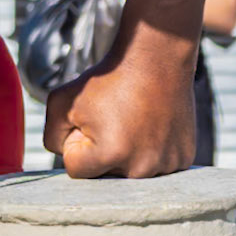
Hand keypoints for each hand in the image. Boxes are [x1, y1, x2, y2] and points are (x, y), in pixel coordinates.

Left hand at [43, 45, 195, 178]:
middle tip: (114, 120)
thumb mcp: (61, 102)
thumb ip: (51, 137)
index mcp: (110, 154)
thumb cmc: (108, 79)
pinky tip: (151, 128)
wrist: (156, 60)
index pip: (76, 170)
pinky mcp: (183, 160)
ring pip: (131, 173)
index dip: (76, 143)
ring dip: (126, 154)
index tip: (89, 122)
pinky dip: (150, 151)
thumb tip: (64, 161)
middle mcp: (142, 167)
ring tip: (133, 122)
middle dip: (102, 152)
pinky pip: (155, 166)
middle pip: (105, 175)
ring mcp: (166, 165)